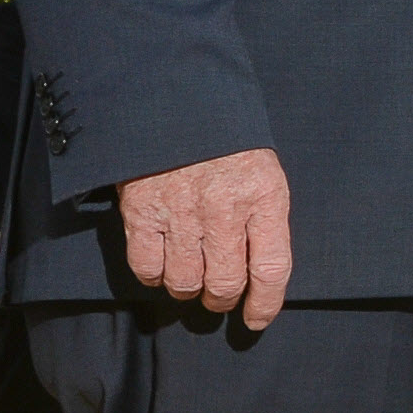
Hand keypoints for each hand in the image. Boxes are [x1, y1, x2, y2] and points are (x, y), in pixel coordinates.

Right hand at [118, 146, 295, 325]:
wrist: (174, 93)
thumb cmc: (225, 136)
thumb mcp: (261, 168)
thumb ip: (263, 216)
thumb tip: (259, 272)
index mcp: (263, 194)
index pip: (271, 269)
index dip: (265, 304)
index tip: (257, 319)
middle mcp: (223, 206)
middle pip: (224, 283)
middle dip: (222, 300)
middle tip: (219, 297)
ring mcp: (180, 209)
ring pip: (184, 281)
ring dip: (188, 290)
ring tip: (190, 279)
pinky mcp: (141, 208)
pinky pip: (147, 267)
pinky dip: (154, 275)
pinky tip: (162, 264)